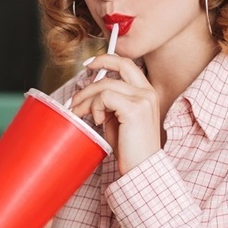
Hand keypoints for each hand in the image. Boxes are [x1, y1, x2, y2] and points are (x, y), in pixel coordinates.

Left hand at [68, 54, 160, 174]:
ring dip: (86, 98)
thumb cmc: (130, 149)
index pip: (128, 65)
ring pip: (105, 85)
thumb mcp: (119, 120)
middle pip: (119, 65)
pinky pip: (105, 97)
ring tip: (79, 113)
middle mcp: (148, 92)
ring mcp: (143, 99)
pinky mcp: (134, 109)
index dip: (108, 60)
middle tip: (80, 83)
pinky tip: (97, 121)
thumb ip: (110, 104)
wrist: (142, 168)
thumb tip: (90, 96)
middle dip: (96, 67)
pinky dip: (95, 107)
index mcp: (147, 93)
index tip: (90, 65)